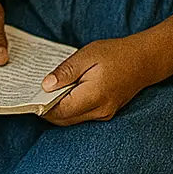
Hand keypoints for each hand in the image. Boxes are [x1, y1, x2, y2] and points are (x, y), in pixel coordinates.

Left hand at [42, 36, 156, 124]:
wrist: (144, 61)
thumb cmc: (115, 54)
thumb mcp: (87, 55)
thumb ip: (66, 72)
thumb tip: (46, 86)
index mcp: (94, 96)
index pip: (61, 111)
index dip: (42, 106)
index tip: (29, 96)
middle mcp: (100, 111)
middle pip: (64, 119)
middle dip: (47, 109)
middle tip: (33, 93)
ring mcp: (104, 114)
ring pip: (72, 119)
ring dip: (58, 109)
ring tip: (46, 91)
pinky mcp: (106, 113)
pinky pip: (82, 115)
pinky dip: (70, 107)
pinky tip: (63, 93)